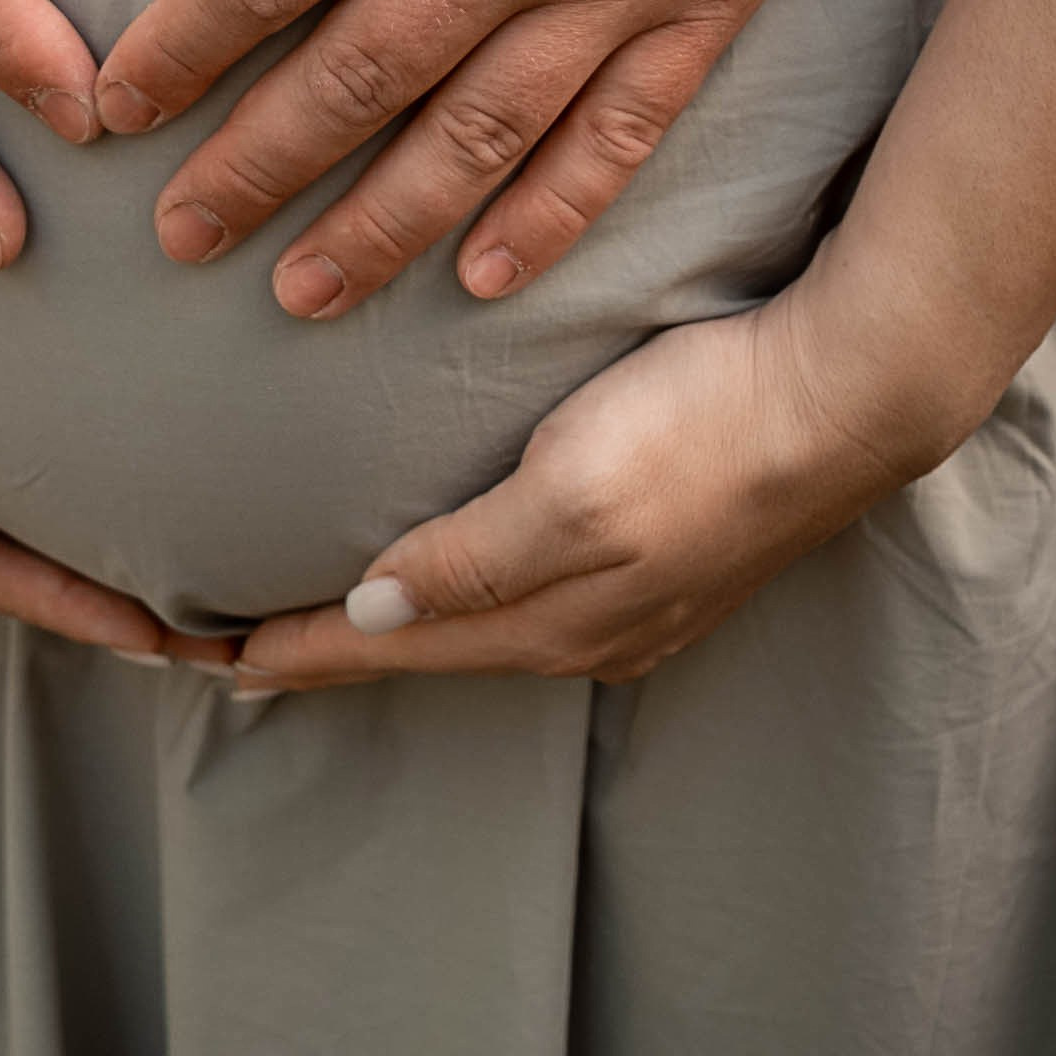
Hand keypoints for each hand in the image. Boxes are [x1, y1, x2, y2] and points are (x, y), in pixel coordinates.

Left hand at [96, 0, 879, 313]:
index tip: (115, 108)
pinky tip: (480, 277)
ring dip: (380, 225)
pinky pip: (619, 133)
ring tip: (298, 293)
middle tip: (177, 236)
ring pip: (477, 135)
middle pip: (357, 78)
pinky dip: (549, 215)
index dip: (183, 47)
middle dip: (253, 169)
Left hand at [230, 258, 999, 687]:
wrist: (851, 393)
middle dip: (332, 651)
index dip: (294, 652)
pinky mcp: (662, 557)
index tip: (204, 661)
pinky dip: (460, 592)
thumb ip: (470, 563)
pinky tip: (448, 566)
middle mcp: (584, 631)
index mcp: (551, 622)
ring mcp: (631, 600)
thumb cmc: (705, 426)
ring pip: (477, 628)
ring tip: (326, 613)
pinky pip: (529, 594)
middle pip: (424, 651)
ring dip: (393, 626)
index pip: (386, 649)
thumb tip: (370, 615)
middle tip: (237, 649)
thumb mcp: (573, 493)